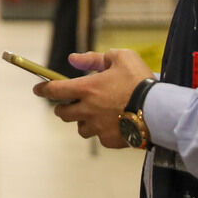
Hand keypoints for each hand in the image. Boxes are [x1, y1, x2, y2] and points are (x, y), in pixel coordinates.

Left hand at [33, 49, 153, 149]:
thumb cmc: (139, 79)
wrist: (159, 108)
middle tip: (68, 105)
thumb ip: (94, 58)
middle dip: (62, 109)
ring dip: (83, 121)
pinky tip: (113, 124)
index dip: (43, 89)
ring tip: (94, 115)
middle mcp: (88, 110)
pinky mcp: (110, 140)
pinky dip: (102, 131)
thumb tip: (73, 59)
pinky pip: (99, 137)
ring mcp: (98, 127)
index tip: (37, 90)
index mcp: (87, 88)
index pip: (55, 90)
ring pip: (81, 128)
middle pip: (63, 114)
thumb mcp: (120, 57)